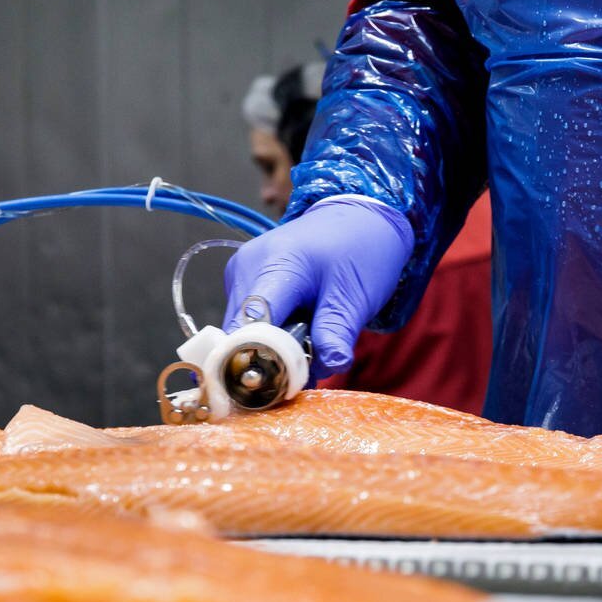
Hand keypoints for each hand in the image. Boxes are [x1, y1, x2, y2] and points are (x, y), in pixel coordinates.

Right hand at [223, 198, 413, 374]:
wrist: (357, 214)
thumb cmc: (360, 250)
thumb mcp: (356, 295)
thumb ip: (336, 333)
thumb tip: (326, 368)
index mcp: (276, 265)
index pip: (251, 324)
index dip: (259, 360)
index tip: (278, 387)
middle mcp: (248, 267)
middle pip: (240, 332)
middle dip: (269, 360)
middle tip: (305, 374)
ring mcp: (241, 272)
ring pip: (241, 330)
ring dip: (271, 350)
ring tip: (308, 345)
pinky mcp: (243, 279)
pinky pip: (246, 320)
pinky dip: (270, 335)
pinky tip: (298, 329)